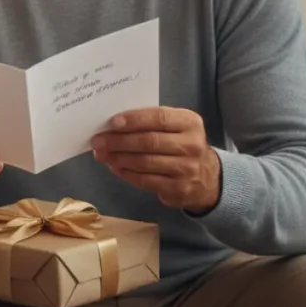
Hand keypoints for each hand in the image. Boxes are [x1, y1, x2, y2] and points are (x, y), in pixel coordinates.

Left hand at [91, 107, 221, 213]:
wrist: (207, 177)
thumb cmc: (181, 144)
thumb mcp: (175, 127)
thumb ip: (150, 122)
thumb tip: (113, 125)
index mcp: (190, 122)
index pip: (159, 118)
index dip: (134, 120)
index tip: (112, 122)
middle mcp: (192, 145)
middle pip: (149, 141)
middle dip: (119, 141)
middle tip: (98, 140)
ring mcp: (187, 169)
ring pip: (145, 163)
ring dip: (118, 158)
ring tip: (102, 154)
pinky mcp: (178, 189)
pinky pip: (145, 180)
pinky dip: (126, 173)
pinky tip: (114, 166)